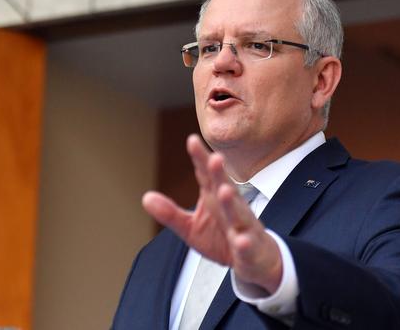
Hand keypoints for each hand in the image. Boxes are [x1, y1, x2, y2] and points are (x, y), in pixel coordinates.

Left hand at [142, 134, 282, 292]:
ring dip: (232, 203)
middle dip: (220, 174)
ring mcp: (243, 227)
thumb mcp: (191, 227)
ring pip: (239, 213)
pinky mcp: (250, 249)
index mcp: (215, 198)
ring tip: (225, 191)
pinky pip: (247, 245)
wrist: (254, 259)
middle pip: (225, 187)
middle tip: (215, 158)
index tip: (192, 140)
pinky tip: (241, 240)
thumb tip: (146, 197)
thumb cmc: (223, 238)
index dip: (200, 158)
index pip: (207, 175)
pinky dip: (245, 243)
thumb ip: (170, 213)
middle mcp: (231, 208)